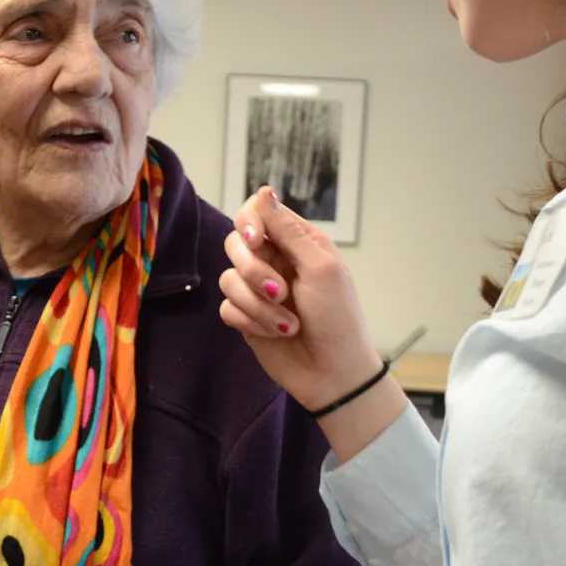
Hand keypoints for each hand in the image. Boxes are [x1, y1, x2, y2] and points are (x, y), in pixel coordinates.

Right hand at [221, 187, 408, 459]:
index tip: (255, 241)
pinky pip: (228, 307)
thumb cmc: (338, 318)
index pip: (257, 212)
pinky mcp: (246, 318)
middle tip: (280, 291)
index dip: (249, 223)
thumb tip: (265, 191)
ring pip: (229, 279)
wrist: (334, 374)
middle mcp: (275, 261)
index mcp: (298, 242)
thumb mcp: (320, 268)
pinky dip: (250, 321)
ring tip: (287, 323)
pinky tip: (275, 334)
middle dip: (253, 270)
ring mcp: (258, 290)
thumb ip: (288, 230)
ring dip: (257, 304)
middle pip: (235, 243)